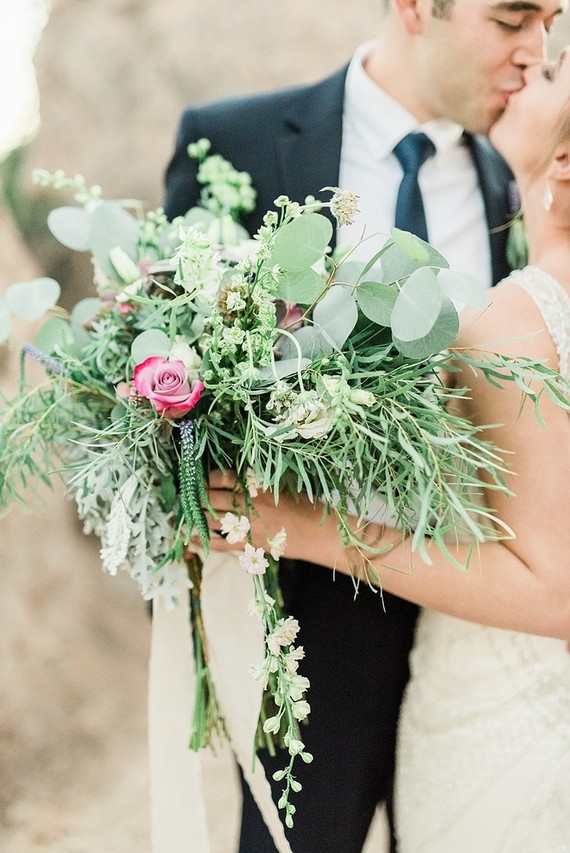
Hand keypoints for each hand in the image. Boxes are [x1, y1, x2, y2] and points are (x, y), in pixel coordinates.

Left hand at [195, 469, 326, 560]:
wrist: (317, 534)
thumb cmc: (303, 506)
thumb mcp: (281, 487)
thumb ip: (257, 483)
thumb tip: (232, 479)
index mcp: (258, 487)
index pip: (224, 478)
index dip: (210, 477)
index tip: (205, 477)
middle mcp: (249, 505)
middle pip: (212, 498)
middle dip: (197, 496)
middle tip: (190, 494)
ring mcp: (247, 526)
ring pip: (211, 520)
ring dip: (195, 516)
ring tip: (186, 514)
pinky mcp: (248, 545)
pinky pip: (218, 543)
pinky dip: (202, 540)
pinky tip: (191, 538)